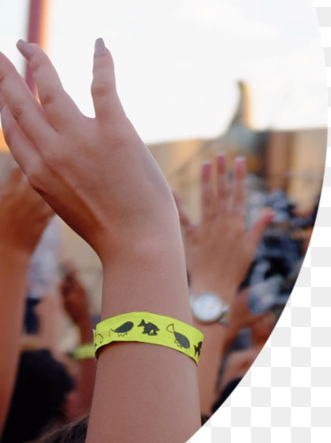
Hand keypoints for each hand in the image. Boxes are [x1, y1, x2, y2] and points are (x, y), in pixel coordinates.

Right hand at [0, 39, 180, 268]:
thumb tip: (33, 168)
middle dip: (1, 72)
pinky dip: (101, 63)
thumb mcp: (59, 203)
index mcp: (36, 171)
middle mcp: (51, 152)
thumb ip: (43, 178)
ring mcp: (80, 139)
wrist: (135, 245)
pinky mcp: (115, 131)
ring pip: (49, 89)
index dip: (1, 100)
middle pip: (18, 103)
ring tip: (26, 43)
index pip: (11, 126)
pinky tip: (98, 44)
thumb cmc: (103, 230)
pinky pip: (103, 87)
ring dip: (35, 61)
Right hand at [0, 163, 53, 255]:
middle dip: (38, 167)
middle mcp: (24, 197)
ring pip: (50, 183)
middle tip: (40, 165)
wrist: (10, 252)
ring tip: (50, 175)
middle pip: (37, 172)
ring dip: (49, 179)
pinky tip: (56, 191)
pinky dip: (58, 193)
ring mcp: (38, 207)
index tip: (22, 161)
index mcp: (8, 192)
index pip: (18, 166)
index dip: (20, 162)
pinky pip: (58, 198)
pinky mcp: (48, 216)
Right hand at [59, 264, 91, 329]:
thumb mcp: (65, 301)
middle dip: (68, 274)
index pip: (73, 274)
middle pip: (74, 278)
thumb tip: (61, 281)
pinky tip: (68, 292)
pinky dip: (71, 288)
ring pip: (75, 284)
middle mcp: (82, 289)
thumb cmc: (74, 312)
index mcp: (78, 288)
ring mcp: (84, 294)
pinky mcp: (83, 298)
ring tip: (64, 282)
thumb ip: (63, 290)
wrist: (84, 322)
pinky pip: (76, 290)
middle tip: (64, 267)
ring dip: (69, 282)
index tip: (66, 260)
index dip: (69, 267)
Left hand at [175, 154, 272, 298]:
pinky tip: (172, 190)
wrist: (215, 288)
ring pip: (206, 199)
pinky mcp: (191, 236)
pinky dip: (178, 205)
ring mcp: (206, 227)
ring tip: (206, 163)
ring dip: (206, 181)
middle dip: (222, 172)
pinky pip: (183, 218)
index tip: (239, 160)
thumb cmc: (235, 269)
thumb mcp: (251, 248)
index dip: (239, 177)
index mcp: (236, 223)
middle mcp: (221, 222)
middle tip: (220, 154)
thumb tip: (271, 210)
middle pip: (222, 192)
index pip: (239, 195)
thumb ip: (258, 227)